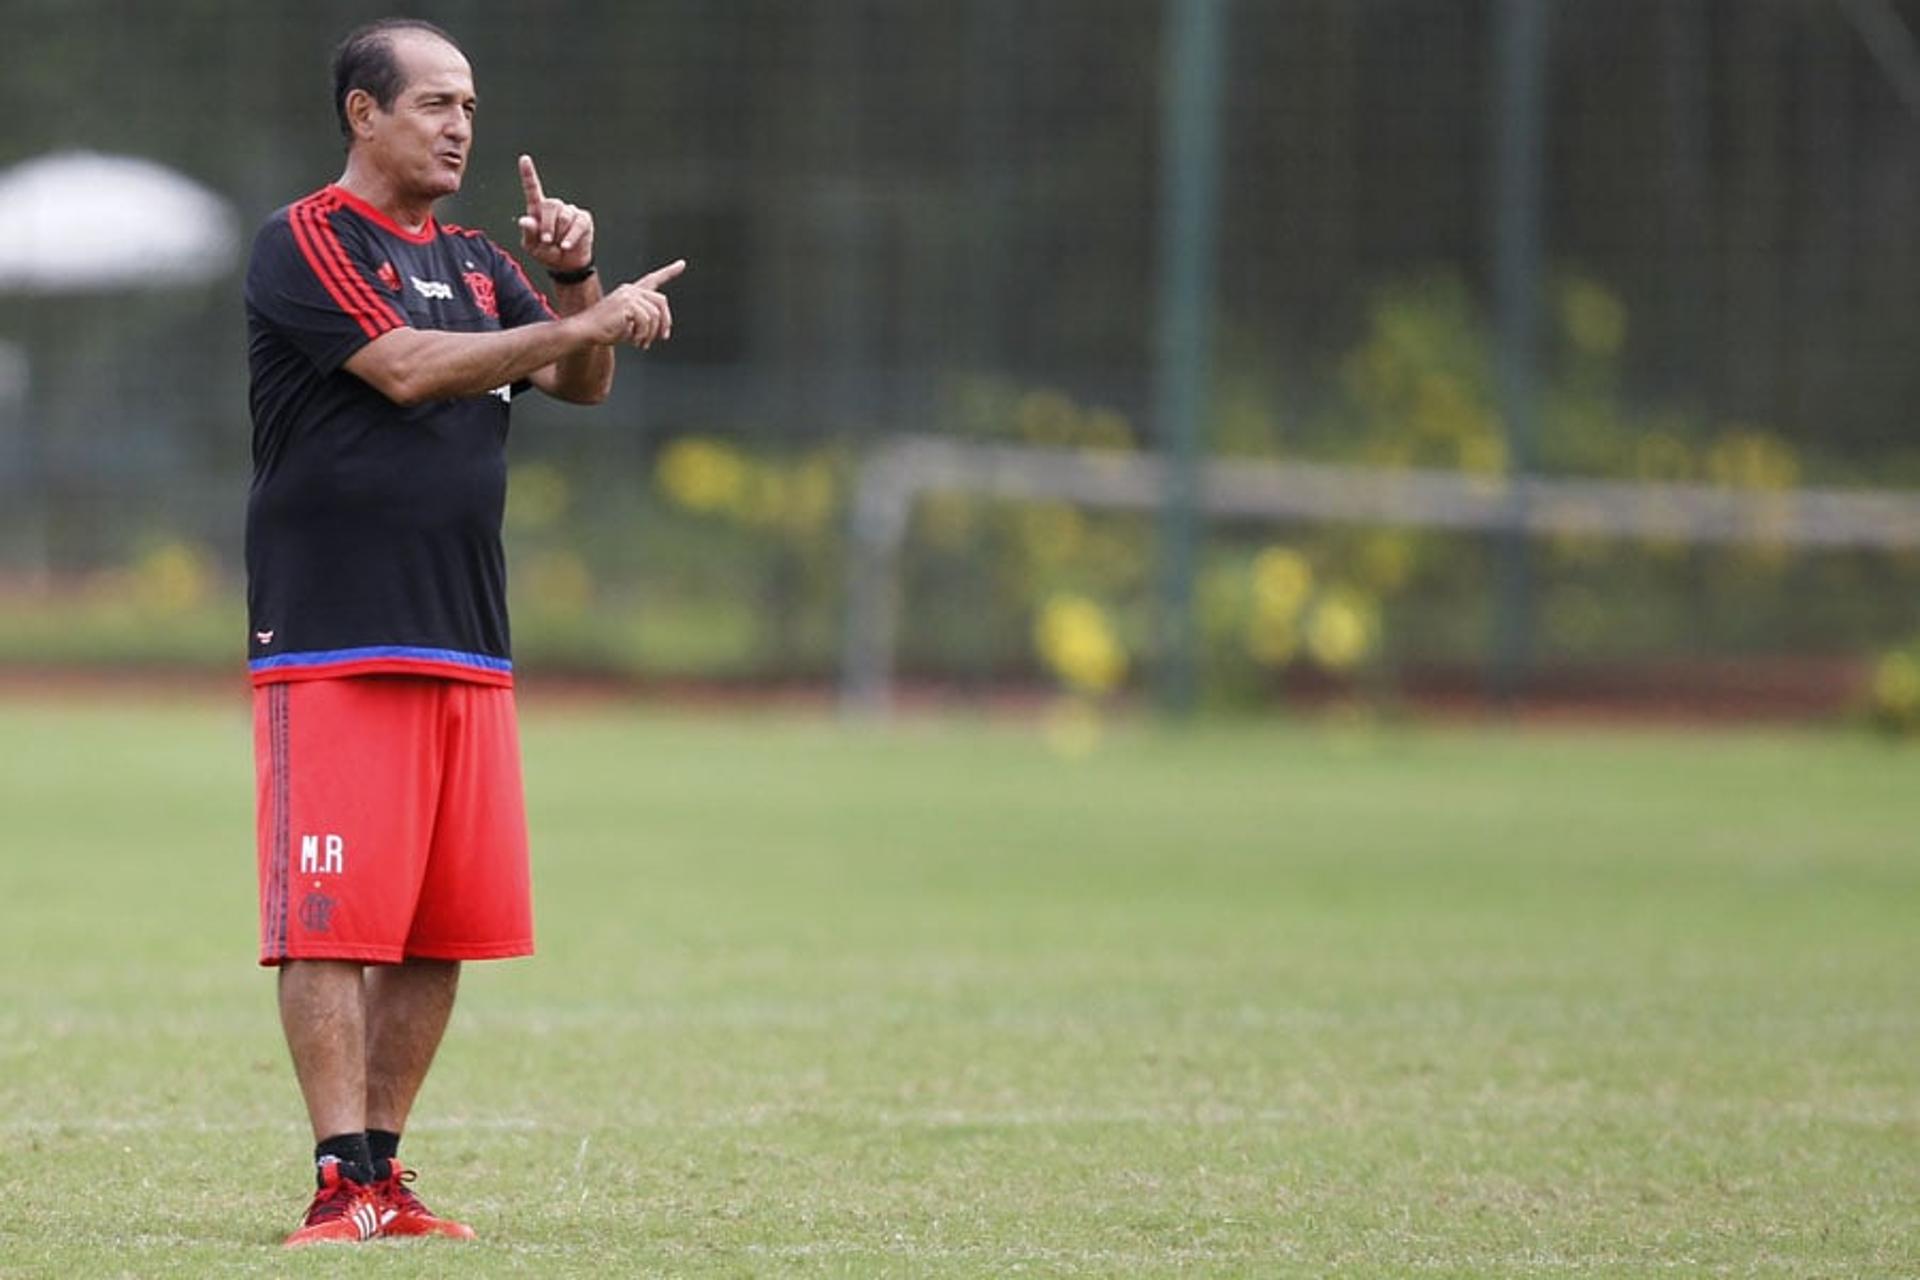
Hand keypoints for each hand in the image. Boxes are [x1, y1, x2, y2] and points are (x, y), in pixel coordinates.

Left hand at [516, 154, 593, 271]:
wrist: (567, 266)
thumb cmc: (547, 254)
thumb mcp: (532, 247)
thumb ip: (528, 234)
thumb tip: (525, 220)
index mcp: (538, 210)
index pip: (532, 189)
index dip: (528, 174)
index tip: (524, 159)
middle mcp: (555, 207)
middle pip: (550, 205)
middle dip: (548, 226)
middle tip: (547, 241)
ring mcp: (570, 212)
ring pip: (564, 217)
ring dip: (560, 235)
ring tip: (559, 245)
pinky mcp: (583, 220)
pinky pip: (578, 225)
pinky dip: (571, 237)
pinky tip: (567, 246)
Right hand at [573, 259, 686, 349]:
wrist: (585, 330)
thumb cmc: (604, 329)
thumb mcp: (629, 325)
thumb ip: (646, 323)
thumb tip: (664, 332)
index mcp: (631, 292)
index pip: (653, 279)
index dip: (669, 272)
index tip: (682, 264)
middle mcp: (630, 290)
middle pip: (661, 302)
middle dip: (665, 321)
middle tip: (662, 337)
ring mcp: (629, 295)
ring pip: (655, 315)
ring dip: (651, 334)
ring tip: (641, 342)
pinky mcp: (627, 304)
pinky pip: (646, 321)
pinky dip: (643, 335)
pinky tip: (635, 341)